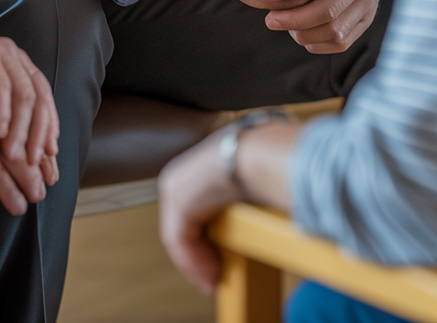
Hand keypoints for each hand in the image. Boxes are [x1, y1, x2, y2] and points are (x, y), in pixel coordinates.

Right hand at [0, 58, 51, 214]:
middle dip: (41, 163)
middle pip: (30, 138)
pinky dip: (7, 190)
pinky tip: (16, 204)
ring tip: (37, 195)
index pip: (34, 117)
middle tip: (50, 180)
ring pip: (17, 159)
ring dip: (29, 180)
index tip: (50, 156)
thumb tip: (2, 117)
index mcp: (4, 91)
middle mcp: (2, 107)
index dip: (42, 139)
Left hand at [158, 132, 242, 294]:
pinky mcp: (177, 204)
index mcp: (194, 166)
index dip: (204, 240)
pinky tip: (211, 278)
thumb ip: (242, 194)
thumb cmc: (261, 159)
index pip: (192, 210)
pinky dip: (196, 265)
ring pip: (181, 238)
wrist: (256, 154)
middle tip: (213, 277)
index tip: (217, 259)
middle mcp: (179, 175)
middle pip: (184, 225)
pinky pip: (181, 243)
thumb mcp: (248, 178)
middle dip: (198, 255)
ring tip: (214, 282)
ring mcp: (175, 188)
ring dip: (198, 264)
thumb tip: (257, 210)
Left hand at [257, 0, 400, 53]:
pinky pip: (344, 40)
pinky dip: (319, 43)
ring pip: (337, 29)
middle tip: (269, 20)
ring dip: (305, 33)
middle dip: (296, 18)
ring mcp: (368, 1)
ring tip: (282, 25)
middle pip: (329, 8)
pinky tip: (299, 34)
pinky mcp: (367, 18)